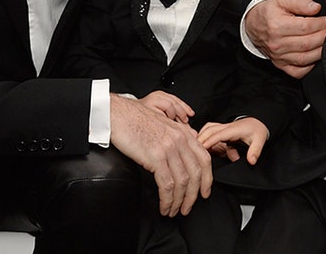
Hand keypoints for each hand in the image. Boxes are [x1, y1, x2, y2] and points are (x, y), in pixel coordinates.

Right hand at [109, 94, 211, 216]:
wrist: (118, 114)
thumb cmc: (136, 119)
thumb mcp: (163, 125)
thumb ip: (177, 137)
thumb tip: (185, 154)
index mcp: (183, 132)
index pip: (204, 159)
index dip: (207, 179)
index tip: (204, 192)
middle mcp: (180, 139)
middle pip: (196, 173)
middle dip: (193, 195)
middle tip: (187, 207)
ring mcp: (169, 148)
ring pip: (182, 182)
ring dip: (178, 201)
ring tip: (173, 210)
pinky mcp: (155, 156)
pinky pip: (167, 184)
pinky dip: (167, 199)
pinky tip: (164, 205)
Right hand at [198, 118, 268, 164]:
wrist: (258, 122)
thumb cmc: (257, 131)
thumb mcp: (260, 141)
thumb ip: (255, 151)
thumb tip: (251, 161)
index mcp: (233, 129)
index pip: (218, 134)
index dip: (209, 142)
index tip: (201, 149)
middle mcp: (226, 127)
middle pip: (209, 130)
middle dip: (200, 140)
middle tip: (193, 151)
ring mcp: (223, 127)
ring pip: (207, 129)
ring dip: (200, 136)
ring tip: (194, 148)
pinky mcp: (221, 130)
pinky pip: (209, 130)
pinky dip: (203, 135)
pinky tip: (200, 144)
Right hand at [245, 0, 325, 77]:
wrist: (253, 24)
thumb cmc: (269, 12)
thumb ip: (300, 2)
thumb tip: (316, 8)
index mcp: (277, 25)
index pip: (306, 27)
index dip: (321, 23)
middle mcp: (277, 43)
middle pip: (307, 43)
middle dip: (324, 36)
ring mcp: (278, 56)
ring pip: (305, 59)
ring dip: (320, 51)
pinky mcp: (280, 65)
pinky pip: (297, 72)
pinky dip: (309, 67)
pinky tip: (314, 57)